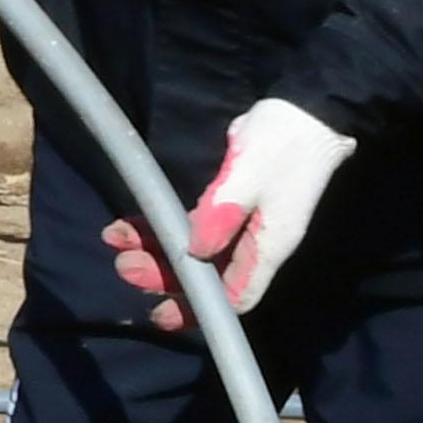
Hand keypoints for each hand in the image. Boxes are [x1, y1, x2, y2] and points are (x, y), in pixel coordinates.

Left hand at [102, 99, 357, 328]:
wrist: (306, 110)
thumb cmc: (282, 145)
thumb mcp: (248, 178)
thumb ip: (220, 216)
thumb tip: (194, 251)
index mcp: (266, 249)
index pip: (233, 298)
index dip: (198, 310)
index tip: (161, 312)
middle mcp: (254, 244)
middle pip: (206, 276)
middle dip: (164, 275)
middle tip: (124, 265)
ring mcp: (242, 224)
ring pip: (194, 250)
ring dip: (156, 248)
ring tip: (116, 241)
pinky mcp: (230, 203)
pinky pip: (193, 224)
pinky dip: (164, 224)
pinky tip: (133, 223)